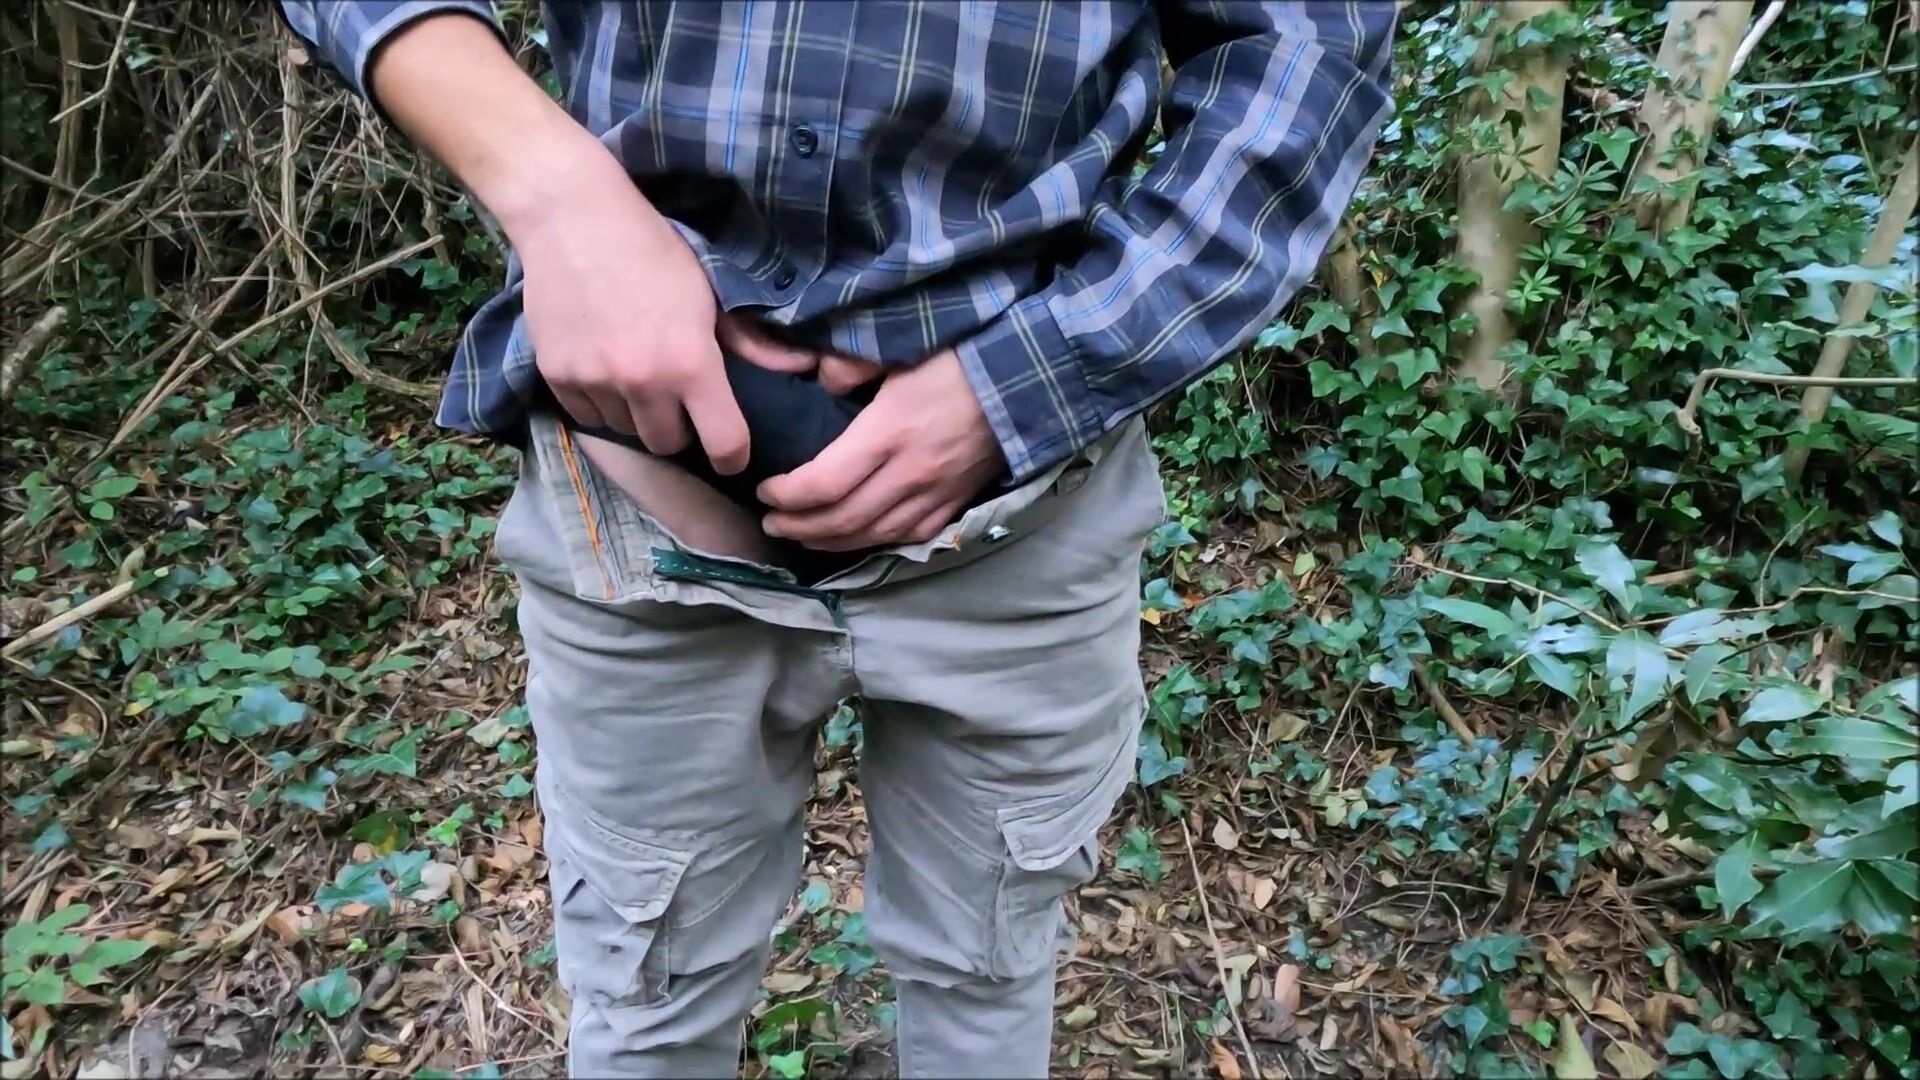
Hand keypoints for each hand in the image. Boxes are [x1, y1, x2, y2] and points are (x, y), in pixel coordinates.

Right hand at [509, 151, 810, 473]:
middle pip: (668, 445)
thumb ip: (749, 341)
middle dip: (678, 430)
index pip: (723, 443)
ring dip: (636, 414)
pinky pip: (586, 415)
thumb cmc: (651, 249)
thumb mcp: (708, 292)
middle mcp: (643, 382)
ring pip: (625, 430)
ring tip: (636, 376)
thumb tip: (801, 368)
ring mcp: (596, 382)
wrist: (571, 217)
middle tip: (677, 400)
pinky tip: (603, 368)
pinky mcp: (556, 376)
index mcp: (691, 363)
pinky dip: (599, 401)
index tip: (731, 457)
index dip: (732, 456)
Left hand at [757, 349, 1005, 550]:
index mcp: (890, 432)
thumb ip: (853, 363)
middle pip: (841, 520)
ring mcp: (934, 495)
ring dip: (828, 542)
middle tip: (771, 522)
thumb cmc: (961, 356)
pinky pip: (906, 538)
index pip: (824, 483)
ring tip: (801, 535)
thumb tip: (819, 381)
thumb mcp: (901, 347)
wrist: (1027, 380)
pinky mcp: (954, 503)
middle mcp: (909, 474)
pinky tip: (853, 538)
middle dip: (797, 526)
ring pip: (871, 536)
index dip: (786, 495)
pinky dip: (872, 543)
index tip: (765, 488)